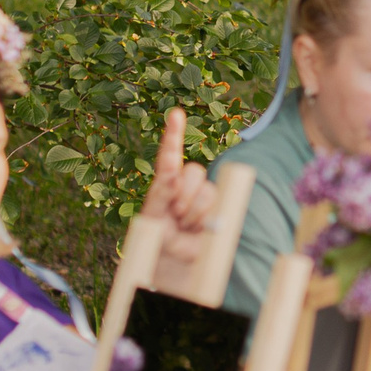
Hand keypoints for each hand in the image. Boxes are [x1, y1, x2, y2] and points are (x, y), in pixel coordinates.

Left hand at [139, 109, 218, 235]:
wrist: (179, 257)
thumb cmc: (160, 237)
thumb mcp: (151, 219)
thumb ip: (158, 197)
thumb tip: (171, 177)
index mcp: (167, 181)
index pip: (170, 155)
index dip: (174, 133)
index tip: (176, 114)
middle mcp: (187, 183)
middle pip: (193, 171)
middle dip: (183, 193)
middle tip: (175, 214)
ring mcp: (205, 193)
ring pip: (206, 190)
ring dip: (194, 211)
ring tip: (185, 225)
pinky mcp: (219, 205)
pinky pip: (217, 204)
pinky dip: (205, 218)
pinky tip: (199, 228)